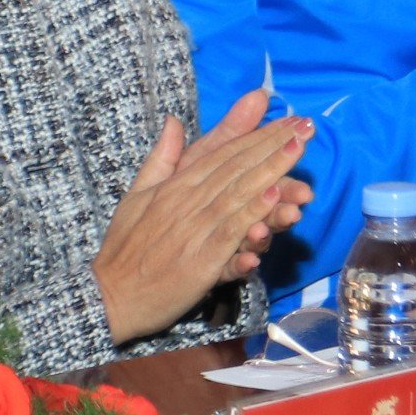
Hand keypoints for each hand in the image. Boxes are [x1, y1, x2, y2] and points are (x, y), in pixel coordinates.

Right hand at [93, 90, 311, 344]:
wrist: (110, 295)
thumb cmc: (124, 247)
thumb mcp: (137, 194)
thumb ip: (161, 158)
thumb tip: (173, 120)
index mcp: (175, 184)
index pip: (223, 152)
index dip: (257, 134)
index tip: (288, 119)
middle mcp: (187, 200)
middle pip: (236, 167)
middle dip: (273, 144)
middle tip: (306, 126)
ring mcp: (194, 230)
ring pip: (238, 195)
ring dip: (270, 171)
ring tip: (297, 151)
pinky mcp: (200, 261)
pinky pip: (229, 235)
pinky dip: (250, 215)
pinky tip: (273, 200)